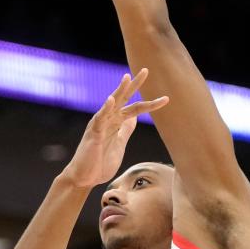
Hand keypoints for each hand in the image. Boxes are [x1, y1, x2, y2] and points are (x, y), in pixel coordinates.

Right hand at [62, 69, 167, 190]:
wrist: (84, 178)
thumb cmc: (100, 162)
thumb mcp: (119, 143)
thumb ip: (125, 130)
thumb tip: (135, 118)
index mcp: (116, 123)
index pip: (135, 109)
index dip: (150, 103)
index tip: (166, 98)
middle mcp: (108, 120)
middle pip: (123, 99)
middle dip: (134, 85)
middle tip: (146, 70)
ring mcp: (100, 125)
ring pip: (111, 104)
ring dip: (119, 91)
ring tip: (127, 77)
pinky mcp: (93, 134)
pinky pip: (99, 119)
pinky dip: (104, 109)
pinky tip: (110, 100)